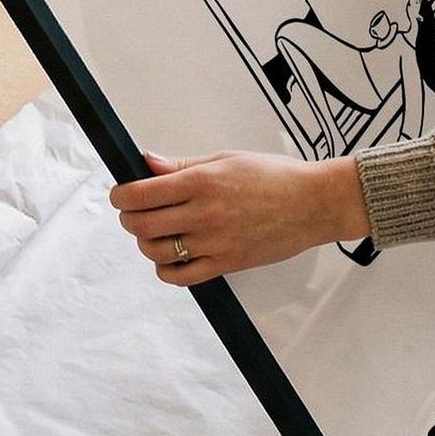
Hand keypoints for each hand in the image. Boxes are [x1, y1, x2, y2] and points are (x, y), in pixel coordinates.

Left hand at [111, 150, 370, 285]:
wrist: (313, 202)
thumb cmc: (273, 175)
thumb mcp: (226, 159)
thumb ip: (182, 165)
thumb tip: (146, 162)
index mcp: (202, 181)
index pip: (140, 194)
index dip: (121, 196)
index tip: (121, 195)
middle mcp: (204, 213)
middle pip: (141, 224)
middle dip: (129, 218)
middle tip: (134, 213)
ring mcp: (214, 242)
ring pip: (155, 251)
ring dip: (145, 242)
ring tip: (155, 233)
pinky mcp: (227, 264)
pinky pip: (181, 276)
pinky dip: (165, 269)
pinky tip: (170, 257)